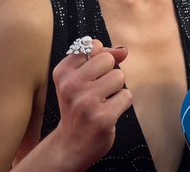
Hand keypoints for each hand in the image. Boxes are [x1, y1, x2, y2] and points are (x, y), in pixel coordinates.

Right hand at [52, 41, 130, 170]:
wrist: (71, 144)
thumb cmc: (79, 106)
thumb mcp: (80, 78)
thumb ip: (100, 58)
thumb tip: (123, 51)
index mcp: (63, 72)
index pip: (93, 45)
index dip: (99, 59)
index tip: (90, 76)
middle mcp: (71, 85)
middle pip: (108, 59)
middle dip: (109, 73)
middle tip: (97, 91)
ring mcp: (86, 102)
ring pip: (119, 76)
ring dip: (116, 89)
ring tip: (103, 102)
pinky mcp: (102, 118)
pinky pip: (126, 96)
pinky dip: (122, 103)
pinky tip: (109, 113)